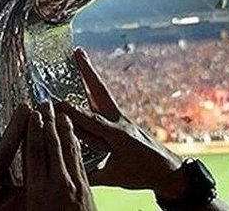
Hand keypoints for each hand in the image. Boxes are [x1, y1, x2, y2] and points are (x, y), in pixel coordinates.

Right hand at [24, 103, 96, 210]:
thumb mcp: (28, 210)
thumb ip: (18, 194)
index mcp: (38, 191)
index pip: (34, 154)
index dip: (31, 131)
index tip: (29, 113)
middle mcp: (57, 185)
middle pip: (52, 147)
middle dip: (47, 123)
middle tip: (44, 103)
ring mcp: (75, 186)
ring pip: (68, 151)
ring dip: (64, 129)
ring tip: (60, 112)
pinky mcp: (87, 189)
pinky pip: (80, 162)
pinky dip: (75, 146)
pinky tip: (73, 136)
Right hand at [56, 47, 185, 199]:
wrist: (170, 172)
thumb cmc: (144, 173)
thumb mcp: (116, 176)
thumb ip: (92, 174)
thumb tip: (70, 172)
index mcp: (117, 134)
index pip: (92, 120)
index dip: (74, 113)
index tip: (57, 103)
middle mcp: (119, 121)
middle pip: (100, 91)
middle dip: (88, 71)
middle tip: (78, 51)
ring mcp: (121, 119)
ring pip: (102, 94)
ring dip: (90, 76)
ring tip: (80, 57)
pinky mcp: (122, 122)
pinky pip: (104, 105)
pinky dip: (94, 92)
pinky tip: (85, 85)